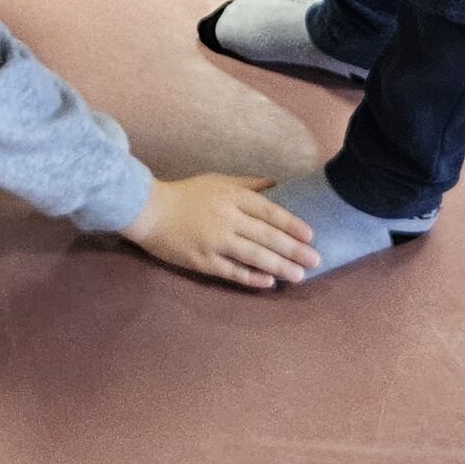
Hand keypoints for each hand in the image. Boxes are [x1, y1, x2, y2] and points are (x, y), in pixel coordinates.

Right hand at [122, 174, 317, 289]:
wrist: (148, 210)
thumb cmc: (186, 194)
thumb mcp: (218, 180)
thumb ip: (248, 184)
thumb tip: (278, 185)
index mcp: (232, 196)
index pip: (269, 210)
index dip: (291, 224)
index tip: (310, 235)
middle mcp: (227, 218)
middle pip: (267, 236)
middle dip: (294, 249)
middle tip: (316, 260)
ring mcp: (215, 241)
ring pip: (254, 256)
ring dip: (280, 266)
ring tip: (300, 275)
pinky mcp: (202, 261)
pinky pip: (232, 271)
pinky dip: (252, 278)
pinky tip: (269, 283)